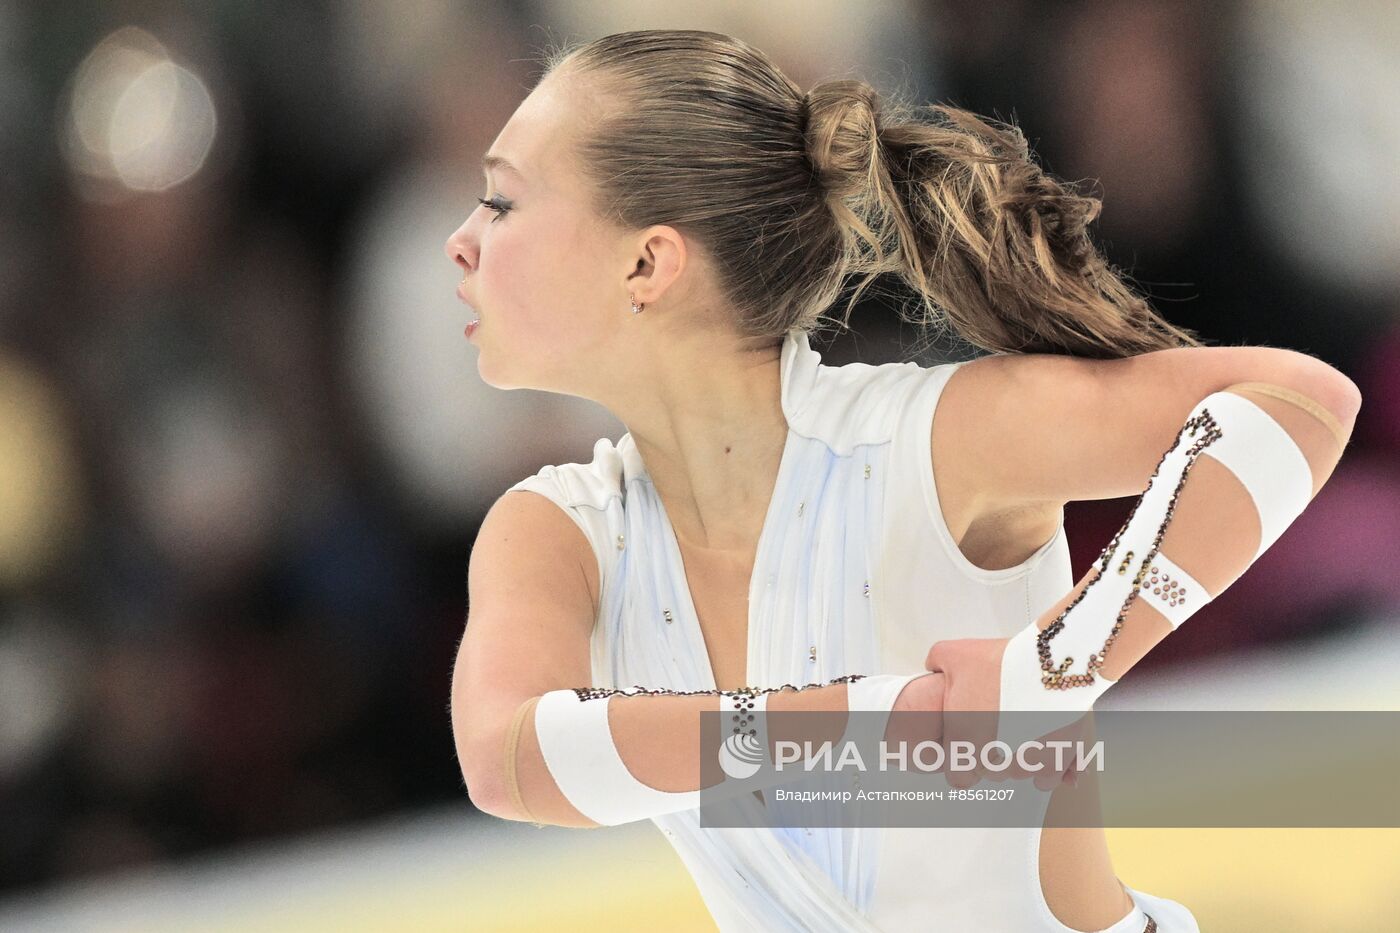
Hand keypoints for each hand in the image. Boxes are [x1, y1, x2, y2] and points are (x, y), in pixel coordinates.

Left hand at [924, 637, 1088, 789]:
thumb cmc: (1001, 663)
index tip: (970, 744)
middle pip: (992, 772)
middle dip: (993, 754)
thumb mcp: (953, 655)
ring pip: (1024, 773)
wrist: (1050, 662)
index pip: (959, 776)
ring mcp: (1032, 764)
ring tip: (1025, 729)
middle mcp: (997, 763)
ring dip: (1022, 757)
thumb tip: (934, 669)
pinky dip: (1055, 767)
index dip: (963, 760)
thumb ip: (936, 664)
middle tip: (998, 725)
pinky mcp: (1063, 757)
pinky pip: (1055, 775)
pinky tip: (1050, 751)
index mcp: (966, 747)